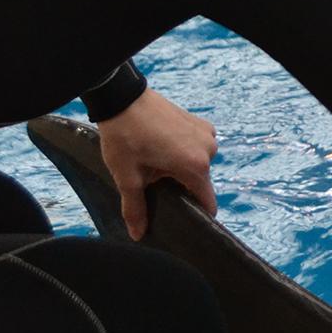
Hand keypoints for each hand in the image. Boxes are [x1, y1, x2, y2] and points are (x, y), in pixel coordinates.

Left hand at [96, 89, 217, 239]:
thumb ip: (135, 207)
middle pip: (200, 182)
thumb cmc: (125, 136)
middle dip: (181, 186)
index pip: (207, 202)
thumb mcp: (126, 176)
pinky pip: (198, 147)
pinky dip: (185, 151)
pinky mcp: (201, 122)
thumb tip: (138, 234)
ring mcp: (207, 133)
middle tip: (154, 179)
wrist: (122, 98)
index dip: (196, 213)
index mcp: (195, 166)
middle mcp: (208, 149)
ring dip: (182, 167)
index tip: (181, 216)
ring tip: (156, 160)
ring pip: (199, 164)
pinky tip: (164, 146)